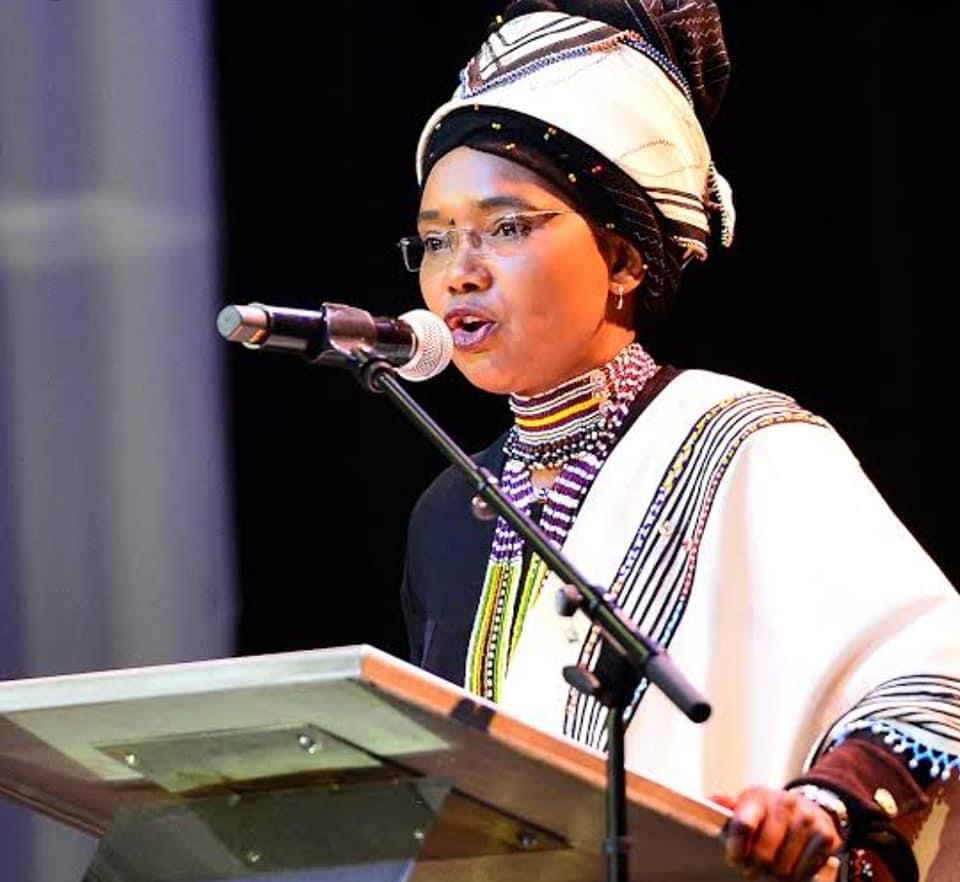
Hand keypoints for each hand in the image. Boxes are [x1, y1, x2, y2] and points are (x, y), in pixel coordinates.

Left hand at [714, 787, 843, 880]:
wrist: (810, 805)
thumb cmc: (770, 811)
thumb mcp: (749, 805)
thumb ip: (729, 808)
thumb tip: (712, 799)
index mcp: (759, 798)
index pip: (743, 824)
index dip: (737, 848)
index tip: (735, 861)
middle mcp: (784, 804)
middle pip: (764, 853)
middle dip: (756, 868)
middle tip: (753, 871)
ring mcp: (807, 819)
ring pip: (785, 867)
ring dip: (776, 875)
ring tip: (772, 869)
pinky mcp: (826, 835)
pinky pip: (807, 870)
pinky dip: (797, 875)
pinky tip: (791, 867)